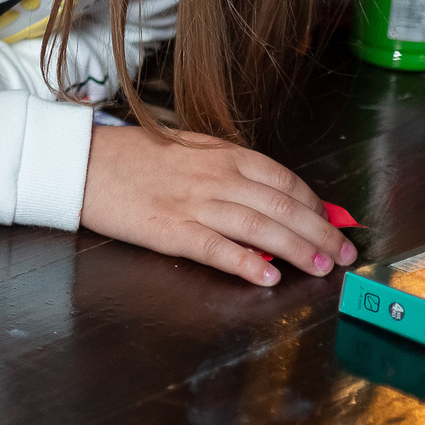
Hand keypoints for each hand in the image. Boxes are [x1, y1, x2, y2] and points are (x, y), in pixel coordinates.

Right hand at [80, 124, 357, 286]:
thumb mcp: (185, 148)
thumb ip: (226, 168)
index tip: (334, 223)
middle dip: (320, 233)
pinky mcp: (170, 230)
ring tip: (321, 269)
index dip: (315, 205)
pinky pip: (217, 249)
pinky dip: (246, 264)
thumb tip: (269, 196)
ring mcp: (193, 204)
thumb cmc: (131, 156)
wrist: (80, 162)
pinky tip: (268, 276)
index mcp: (220, 154)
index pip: (284, 181)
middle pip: (282, 207)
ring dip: (298, 250)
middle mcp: (214, 177)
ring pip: (260, 229)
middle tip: (344, 255)